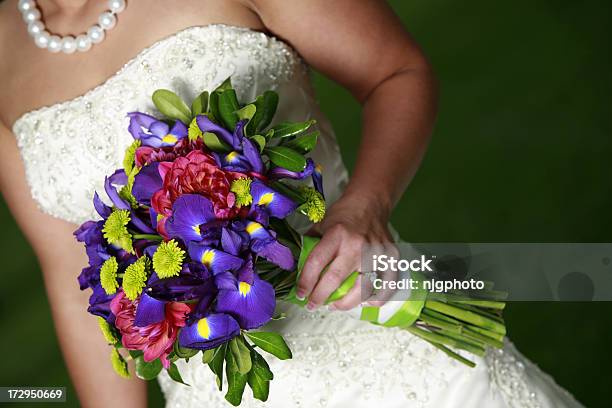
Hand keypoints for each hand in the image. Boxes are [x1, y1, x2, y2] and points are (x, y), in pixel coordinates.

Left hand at [296, 190, 394, 310]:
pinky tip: (364, 303)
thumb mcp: (321, 225)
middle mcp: (357, 244)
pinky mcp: (391, 258)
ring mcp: (376, 253)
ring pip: (361, 288)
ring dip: (346, 303)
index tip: (300, 294)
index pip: (317, 262)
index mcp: (336, 234)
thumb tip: (297, 269)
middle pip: (336, 279)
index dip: (306, 282)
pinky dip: (376, 299)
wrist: (370, 203)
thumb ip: (310, 245)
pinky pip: (386, 285)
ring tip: (335, 306)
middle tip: (312, 305)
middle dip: (320, 297)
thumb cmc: (343, 215)